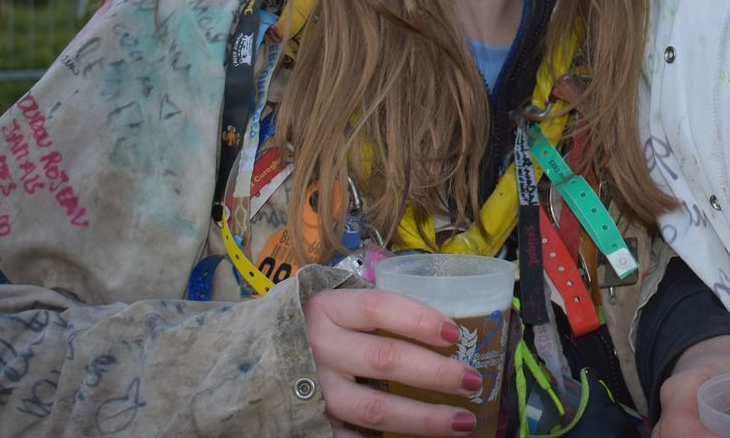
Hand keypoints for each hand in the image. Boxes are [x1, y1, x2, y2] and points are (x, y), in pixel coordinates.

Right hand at [302, 287, 483, 437]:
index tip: (455, 333)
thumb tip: (447, 328)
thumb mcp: (338, 307)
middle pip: (386, 359)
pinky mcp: (312, 421)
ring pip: (375, 408)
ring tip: (462, 421)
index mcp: (329, 309)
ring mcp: (315, 389)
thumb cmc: (317, 327)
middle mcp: (320, 347)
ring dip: (424, 418)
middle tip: (473, 380)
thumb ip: (378, 314)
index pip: (379, 307)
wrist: (256, 356)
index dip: (419, 319)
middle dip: (436, 373)